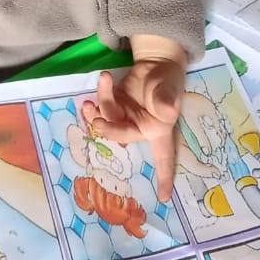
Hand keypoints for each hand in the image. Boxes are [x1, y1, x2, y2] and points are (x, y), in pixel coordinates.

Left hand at [81, 55, 185, 201]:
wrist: (156, 61)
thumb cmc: (168, 80)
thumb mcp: (170, 88)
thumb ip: (166, 100)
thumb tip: (165, 111)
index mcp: (158, 131)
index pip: (164, 158)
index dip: (164, 177)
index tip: (163, 198)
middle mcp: (140, 128)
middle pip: (122, 136)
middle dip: (109, 130)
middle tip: (98, 122)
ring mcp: (125, 117)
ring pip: (107, 120)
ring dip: (97, 112)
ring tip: (89, 103)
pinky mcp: (115, 104)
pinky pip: (102, 105)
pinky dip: (99, 95)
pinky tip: (103, 80)